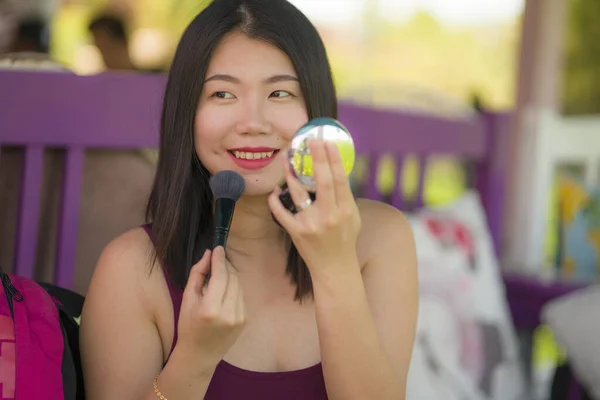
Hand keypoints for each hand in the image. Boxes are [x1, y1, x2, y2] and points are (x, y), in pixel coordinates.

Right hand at [176, 246, 245, 367]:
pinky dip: (233, 288)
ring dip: (230, 276)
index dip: (220, 259)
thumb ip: (197, 274)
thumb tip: (208, 254)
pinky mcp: (245, 320)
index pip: (221, 276)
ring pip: (239, 285)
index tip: (218, 248)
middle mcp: (228, 313)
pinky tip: (223, 291)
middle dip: (225, 266)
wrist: (199, 355)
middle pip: (232, 278)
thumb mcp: (187, 299)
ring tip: (217, 276)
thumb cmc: (188, 327)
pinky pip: (241, 296)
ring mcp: (239, 318)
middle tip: (216, 260)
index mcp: (211, 309)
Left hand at [268, 139, 360, 275]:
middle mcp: (330, 216)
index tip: (327, 141)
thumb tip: (337, 168)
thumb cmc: (344, 239)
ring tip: (286, 158)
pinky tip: (274, 191)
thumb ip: (346, 196)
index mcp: (346, 210)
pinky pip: (282, 213)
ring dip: (290, 174)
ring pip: (299, 194)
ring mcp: (312, 224)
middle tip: (310, 141)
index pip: (340, 179)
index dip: (334, 159)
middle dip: (317, 158)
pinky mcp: (297, 232)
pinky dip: (276, 201)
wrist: (335, 268)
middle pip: (323, 181)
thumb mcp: (353, 217)